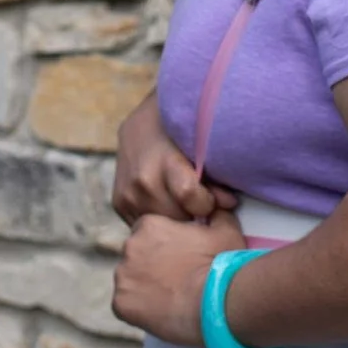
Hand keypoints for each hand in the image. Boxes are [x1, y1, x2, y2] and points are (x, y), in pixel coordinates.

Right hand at [112, 95, 237, 224]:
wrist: (142, 122)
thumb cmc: (179, 129)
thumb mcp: (200, 145)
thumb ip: (214, 175)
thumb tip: (228, 203)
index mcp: (163, 161)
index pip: (188, 195)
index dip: (206, 201)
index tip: (211, 197)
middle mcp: (141, 181)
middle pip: (177, 218)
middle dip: (193, 217)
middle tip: (200, 206)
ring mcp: (127, 195)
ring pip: (162, 226)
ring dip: (176, 221)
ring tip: (184, 205)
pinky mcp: (119, 204)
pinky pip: (146, 225)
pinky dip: (160, 219)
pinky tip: (167, 205)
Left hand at [113, 211, 248, 346]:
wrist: (214, 302)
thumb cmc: (220, 264)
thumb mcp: (225, 230)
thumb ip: (216, 214)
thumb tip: (215, 209)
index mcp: (148, 225)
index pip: (149, 233)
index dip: (165, 246)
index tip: (180, 259)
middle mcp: (129, 247)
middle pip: (136, 256)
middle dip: (152, 266)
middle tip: (176, 280)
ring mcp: (123, 276)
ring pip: (130, 281)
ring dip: (144, 288)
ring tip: (170, 299)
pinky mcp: (121, 303)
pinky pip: (126, 305)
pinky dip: (139, 310)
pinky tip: (160, 313)